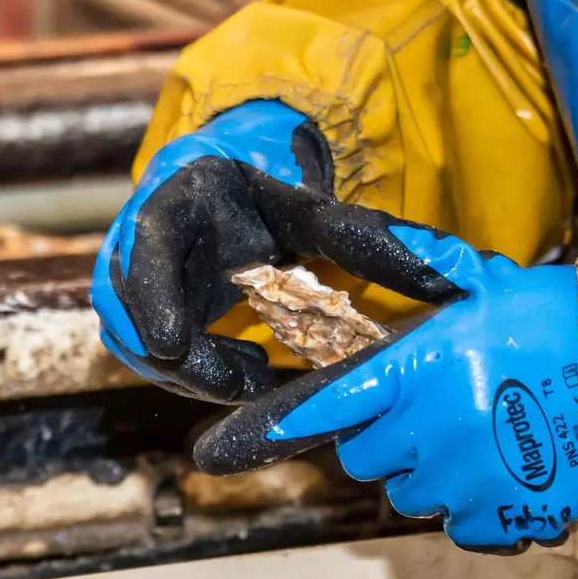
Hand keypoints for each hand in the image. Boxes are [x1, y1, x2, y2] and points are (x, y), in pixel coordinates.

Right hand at [90, 101, 464, 401]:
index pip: (148, 242)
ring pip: (142, 347)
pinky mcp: (134, 319)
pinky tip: (243, 368)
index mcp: (177, 198)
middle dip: (190, 360)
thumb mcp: (314, 214)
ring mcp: (128, 283)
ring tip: (255, 371)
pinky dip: (199, 376)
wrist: (221, 200)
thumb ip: (368, 241)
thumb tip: (449, 280)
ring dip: (199, 373)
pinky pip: (154, 362)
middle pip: (135, 313)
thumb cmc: (267, 203)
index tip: (172, 342)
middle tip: (250, 380)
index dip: (151, 295)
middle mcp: (136, 242)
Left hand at [192, 226, 577, 552]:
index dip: (273, 430)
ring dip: (432, 474)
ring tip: (484, 436)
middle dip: (387, 440)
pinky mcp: (499, 517)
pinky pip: (461, 525)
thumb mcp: (488, 280)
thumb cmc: (560, 320)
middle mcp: (426, 431)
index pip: (324, 408)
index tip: (215, 453)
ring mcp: (461, 481)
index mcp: (414, 369)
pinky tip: (510, 470)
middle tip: (437, 411)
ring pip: (412, 495)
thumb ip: (428, 264)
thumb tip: (381, 232)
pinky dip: (477, 507)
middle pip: (366, 460)